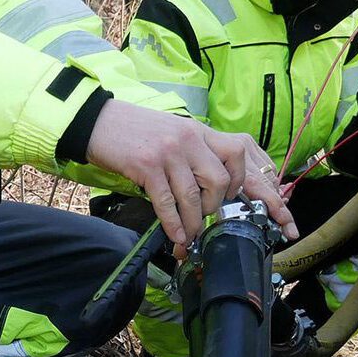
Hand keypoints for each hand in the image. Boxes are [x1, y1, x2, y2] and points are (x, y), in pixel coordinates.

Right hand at [85, 100, 297, 251]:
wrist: (97, 120)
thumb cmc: (136, 132)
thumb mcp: (174, 134)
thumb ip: (196, 154)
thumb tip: (214, 188)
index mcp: (200, 132)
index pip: (240, 154)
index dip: (252, 185)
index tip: (259, 209)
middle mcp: (190, 139)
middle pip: (221, 179)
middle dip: (217, 206)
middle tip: (206, 218)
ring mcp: (169, 152)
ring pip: (195, 195)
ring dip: (194, 222)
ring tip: (188, 236)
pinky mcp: (146, 165)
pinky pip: (167, 202)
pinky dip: (173, 223)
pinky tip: (174, 236)